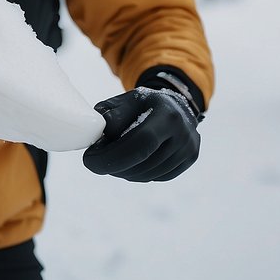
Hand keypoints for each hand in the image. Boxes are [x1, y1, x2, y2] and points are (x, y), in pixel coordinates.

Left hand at [82, 87, 199, 181]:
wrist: (174, 104)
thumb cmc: (143, 104)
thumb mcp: (124, 102)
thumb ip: (109, 116)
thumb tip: (96, 136)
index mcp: (166, 113)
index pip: (141, 142)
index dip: (113, 156)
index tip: (89, 160)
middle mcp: (183, 132)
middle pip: (144, 162)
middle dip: (113, 166)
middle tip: (95, 163)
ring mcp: (189, 148)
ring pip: (149, 174)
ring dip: (124, 172)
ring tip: (111, 161)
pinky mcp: (189, 159)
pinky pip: (158, 177)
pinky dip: (139, 174)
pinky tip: (130, 163)